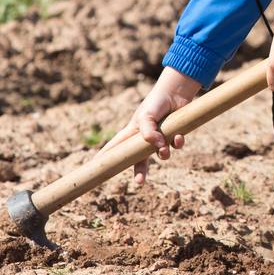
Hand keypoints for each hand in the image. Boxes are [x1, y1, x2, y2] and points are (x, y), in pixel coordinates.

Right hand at [96, 67, 199, 183]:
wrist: (175, 92)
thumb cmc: (155, 103)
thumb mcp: (146, 117)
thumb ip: (148, 133)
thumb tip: (157, 148)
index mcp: (132, 132)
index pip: (115, 147)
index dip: (105, 157)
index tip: (95, 168)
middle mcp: (145, 138)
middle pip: (139, 159)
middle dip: (139, 172)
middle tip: (139, 182)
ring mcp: (160, 137)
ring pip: (161, 154)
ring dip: (163, 154)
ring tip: (164, 150)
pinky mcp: (174, 135)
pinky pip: (176, 145)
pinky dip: (177, 143)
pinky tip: (178, 137)